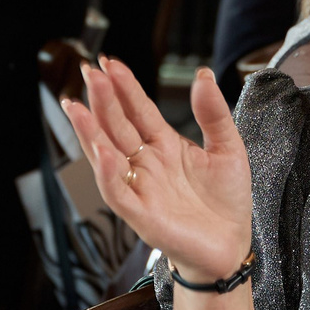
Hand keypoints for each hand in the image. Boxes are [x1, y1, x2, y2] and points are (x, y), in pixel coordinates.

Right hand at [61, 60, 253, 283]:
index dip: (124, 87)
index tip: (110, 63)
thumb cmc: (226, 203)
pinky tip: (103, 153)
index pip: (137, 110)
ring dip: (90, 132)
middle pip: (117, 126)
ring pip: (106, 156)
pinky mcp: (141, 215)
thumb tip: (202, 74)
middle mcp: (146, 164)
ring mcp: (140, 188)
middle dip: (102, 100)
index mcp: (164, 145)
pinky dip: (108, 174)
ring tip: (77, 108)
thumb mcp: (228, 148)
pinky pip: (118, 193)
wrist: (231, 247)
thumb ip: (213, 112)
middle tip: (91, 72)